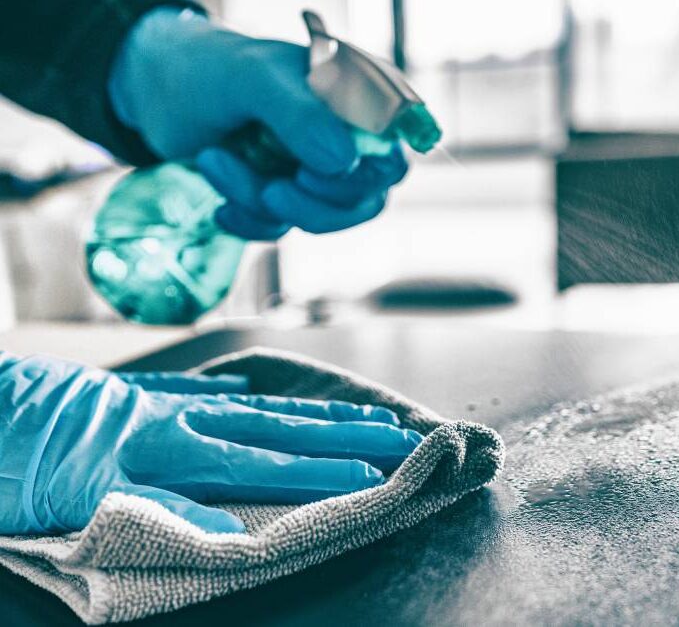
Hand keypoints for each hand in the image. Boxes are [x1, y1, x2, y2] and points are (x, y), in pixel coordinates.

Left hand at [0, 353, 422, 534]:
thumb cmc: (16, 461)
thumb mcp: (76, 500)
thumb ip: (157, 510)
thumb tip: (228, 531)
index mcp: (168, 449)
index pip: (264, 465)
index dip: (322, 473)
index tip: (375, 474)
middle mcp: (181, 419)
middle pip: (278, 430)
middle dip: (343, 436)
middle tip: (398, 436)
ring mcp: (166, 401)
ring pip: (256, 407)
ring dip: (313, 414)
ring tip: (361, 414)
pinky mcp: (144, 395)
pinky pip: (208, 390)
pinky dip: (238, 391)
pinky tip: (255, 388)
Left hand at [107, 7, 407, 239]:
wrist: (153, 89)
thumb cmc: (208, 68)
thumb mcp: (251, 79)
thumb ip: (299, 114)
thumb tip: (343, 161)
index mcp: (356, 98)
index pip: (395, 150)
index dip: (367, 175)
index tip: (311, 174)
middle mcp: (345, 137)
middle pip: (367, 197)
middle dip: (314, 204)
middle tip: (270, 190)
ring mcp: (315, 171)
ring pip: (323, 218)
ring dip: (265, 205)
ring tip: (214, 162)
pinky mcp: (285, 196)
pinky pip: (284, 228)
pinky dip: (249, 221)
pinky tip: (219, 203)